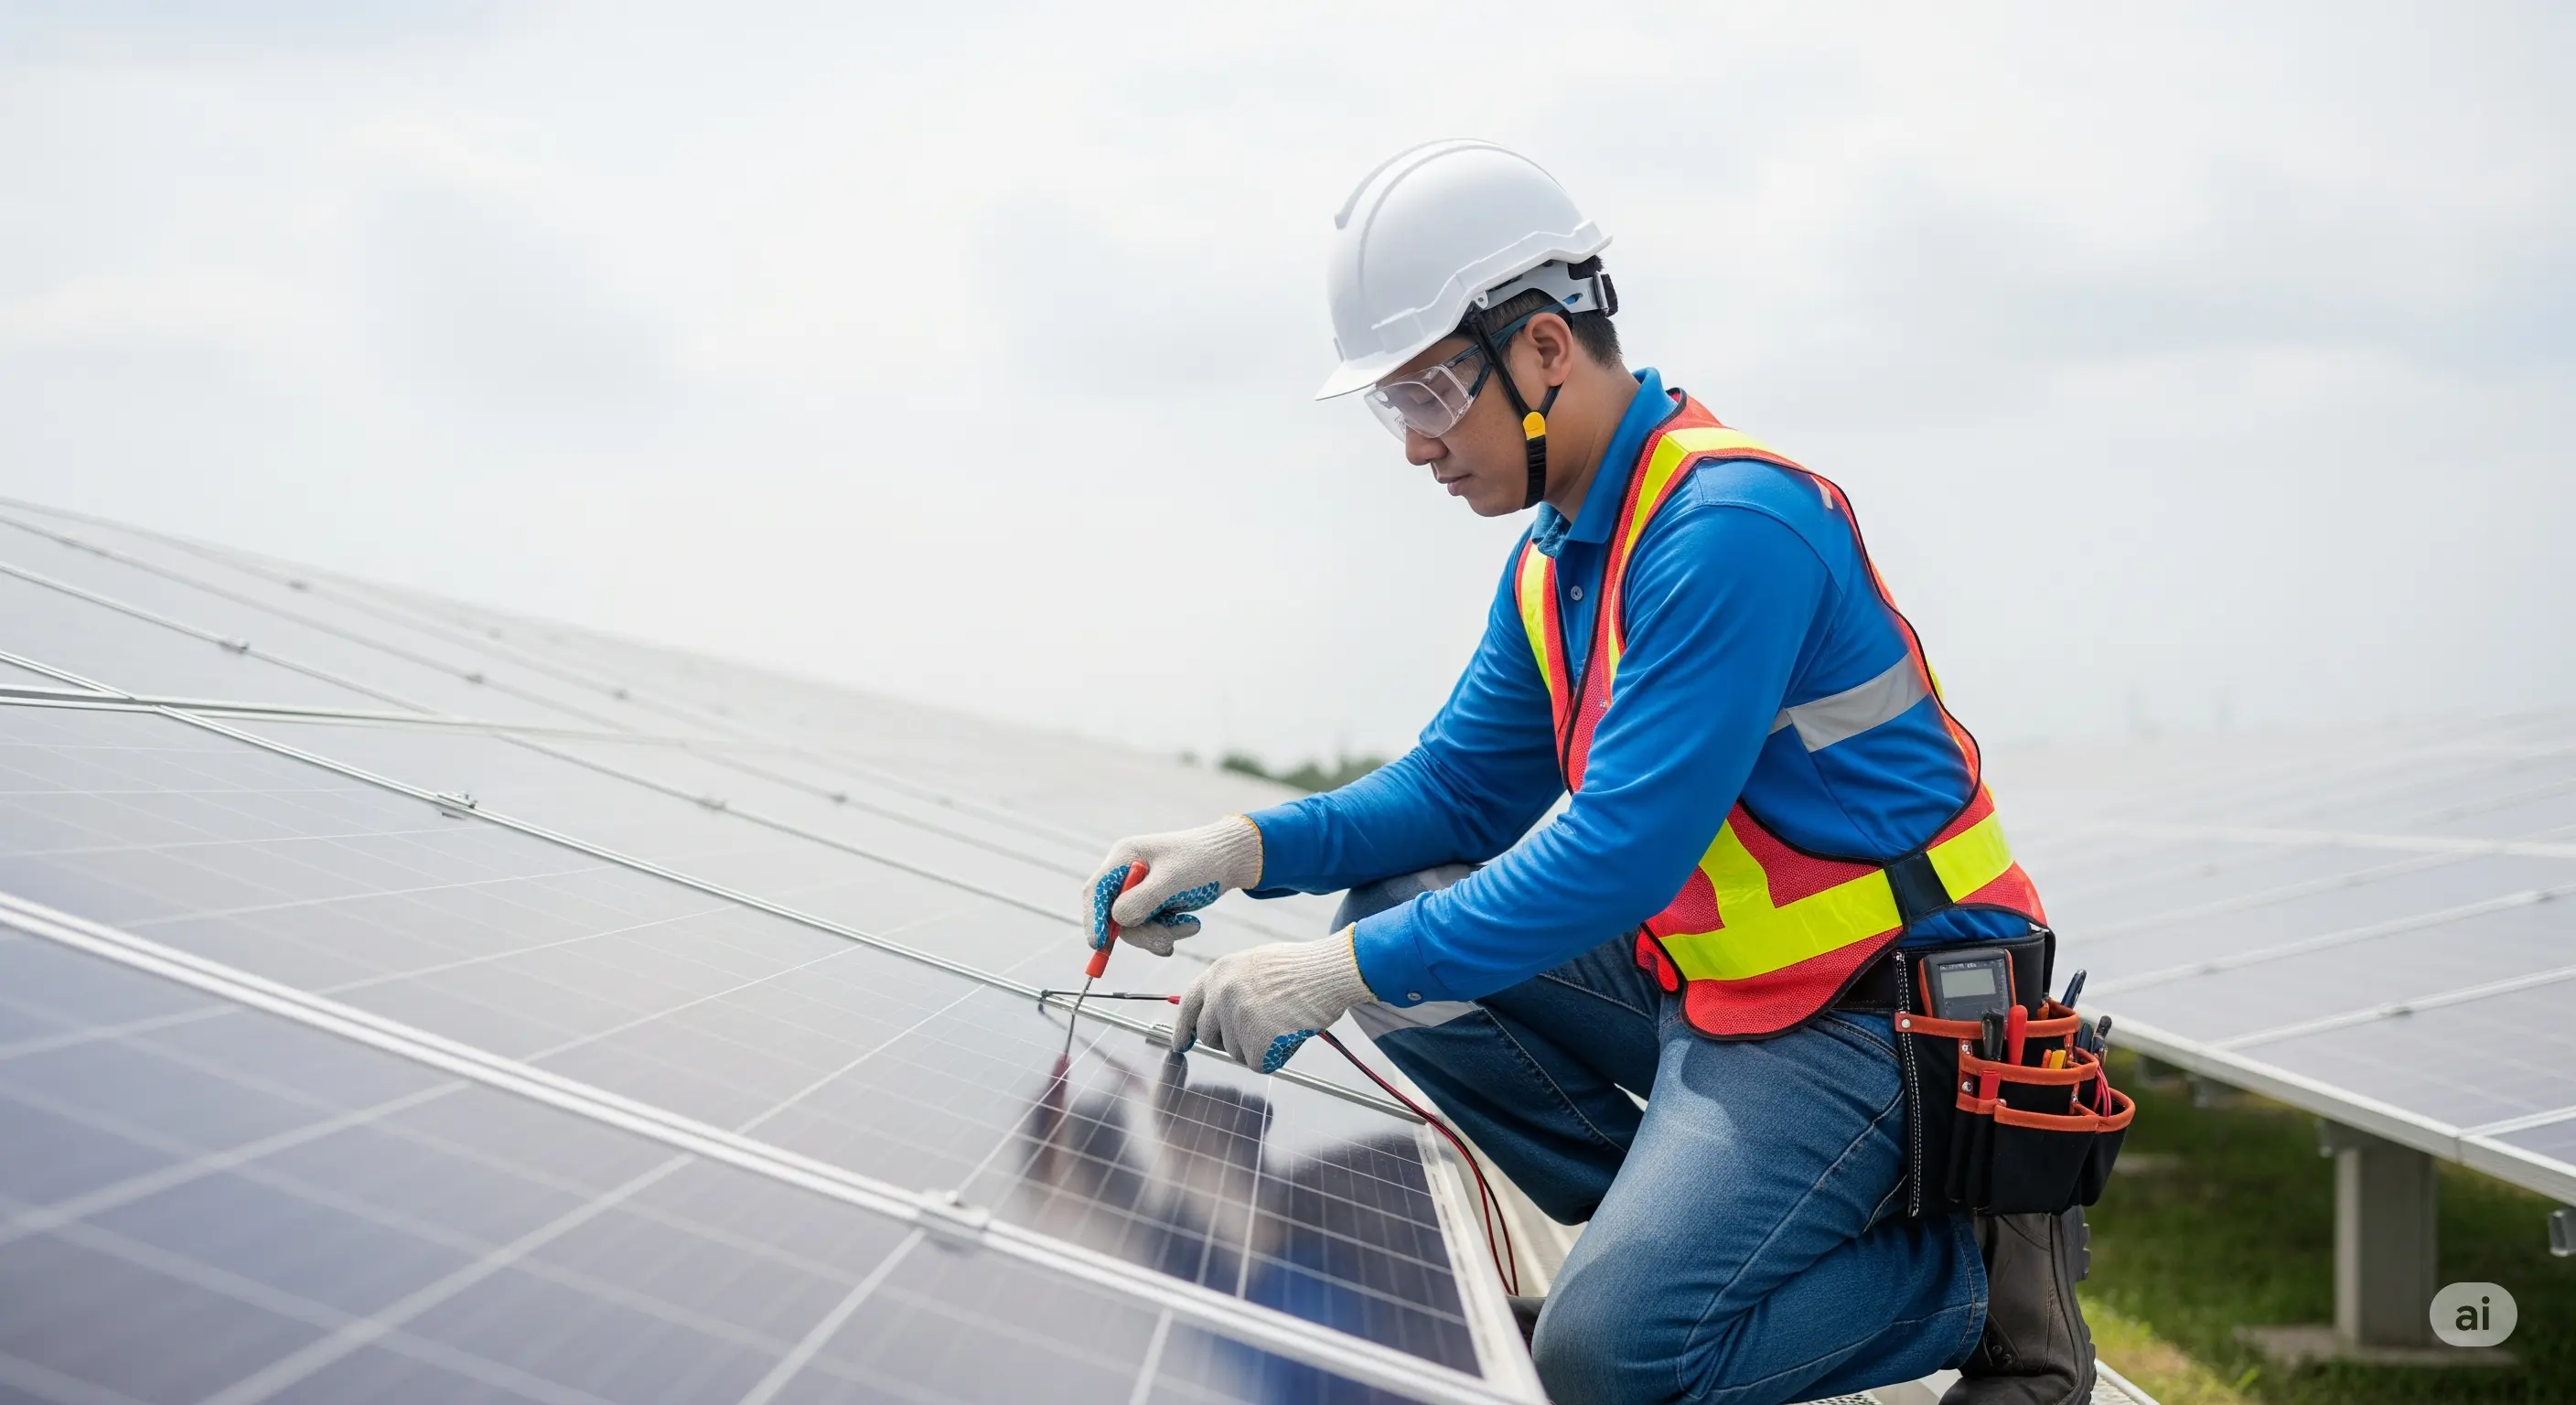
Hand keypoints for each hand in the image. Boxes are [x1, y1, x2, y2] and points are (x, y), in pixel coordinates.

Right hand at [1083, 816, 1264, 955]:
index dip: (1093, 919)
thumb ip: (1142, 900)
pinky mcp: (1155, 903)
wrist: (1231, 859)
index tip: (1098, 944)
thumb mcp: (1172, 880)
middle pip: (1115, 916)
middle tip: (1166, 942)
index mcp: (1125, 858)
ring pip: (1135, 926)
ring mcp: (1141, 890)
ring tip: (1191, 926)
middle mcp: (1128, 874)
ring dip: (1161, 934)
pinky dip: (1170, 932)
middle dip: (1142, 932)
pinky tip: (1191, 925)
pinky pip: (1152, 928)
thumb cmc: (1202, 861)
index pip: (1096, 891)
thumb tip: (1117, 921)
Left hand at [1173, 931, 1375, 1072]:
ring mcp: (1237, 1016)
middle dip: (1229, 1041)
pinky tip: (1289, 1035)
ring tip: (1282, 1023)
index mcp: (1219, 971)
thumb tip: (1216, 1014)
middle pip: (1210, 1036)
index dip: (1183, 1028)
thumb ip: (1230, 986)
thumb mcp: (1255, 964)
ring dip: (1257, 1047)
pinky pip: (1257, 1063)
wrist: (1329, 972)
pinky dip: (1274, 1056)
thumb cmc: (1302, 968)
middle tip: (1258, 1032)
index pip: (1189, 1005)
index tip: (1181, 1044)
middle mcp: (1221, 994)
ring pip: (1235, 1053)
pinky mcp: (1255, 1038)